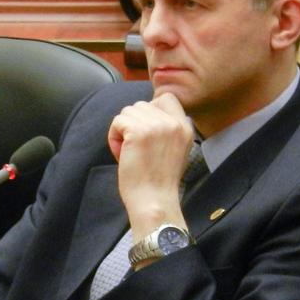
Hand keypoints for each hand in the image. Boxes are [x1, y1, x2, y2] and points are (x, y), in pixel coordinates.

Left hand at [107, 93, 192, 238]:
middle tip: (136, 148)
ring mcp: (156, 126)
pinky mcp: (138, 131)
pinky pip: (118, 121)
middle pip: (142, 105)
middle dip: (134, 123)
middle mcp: (174, 123)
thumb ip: (167, 129)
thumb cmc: (159, 181)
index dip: (150, 110)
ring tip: (129, 152)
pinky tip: (121, 153)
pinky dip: (114, 137)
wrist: (154, 201)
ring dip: (123, 130)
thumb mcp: (176, 149)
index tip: (145, 131)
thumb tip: (147, 111)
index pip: (166, 98)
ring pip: (128, 112)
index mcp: (185, 127)